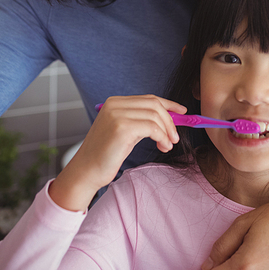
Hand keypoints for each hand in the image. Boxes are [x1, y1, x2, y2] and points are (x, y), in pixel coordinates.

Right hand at [49, 95, 186, 211]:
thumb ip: (142, 121)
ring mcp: (117, 114)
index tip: (182, 112)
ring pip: (155, 115)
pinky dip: (162, 137)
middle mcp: (115, 104)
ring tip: (167, 145)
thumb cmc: (106, 154)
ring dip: (167, 131)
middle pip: (154, 104)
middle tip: (175, 137)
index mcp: (115, 102)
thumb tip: (170, 118)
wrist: (86, 171)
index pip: (149, 98)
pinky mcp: (121, 128)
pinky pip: (152, 128)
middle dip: (170, 120)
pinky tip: (162, 147)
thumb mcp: (125, 132)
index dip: (169, 104)